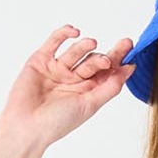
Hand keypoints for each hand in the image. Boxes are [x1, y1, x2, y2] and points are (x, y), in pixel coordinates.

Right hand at [0, 25, 134, 146]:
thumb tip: (129, 69)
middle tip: (119, 49)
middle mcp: (73, 79)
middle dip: (106, 54)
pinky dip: (64, 33)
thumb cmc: (58, 122)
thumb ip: (110, 87)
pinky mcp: (41, 59)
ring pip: (76, 51)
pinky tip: (75, 31)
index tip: (131, 48)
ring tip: (92, 44)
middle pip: (94, 60)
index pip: (106, 72)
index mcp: (87, 91)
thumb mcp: (90, 105)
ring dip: (85, 46)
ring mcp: (57, 68)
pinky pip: (54, 41)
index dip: (118, 59)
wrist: (26, 125)